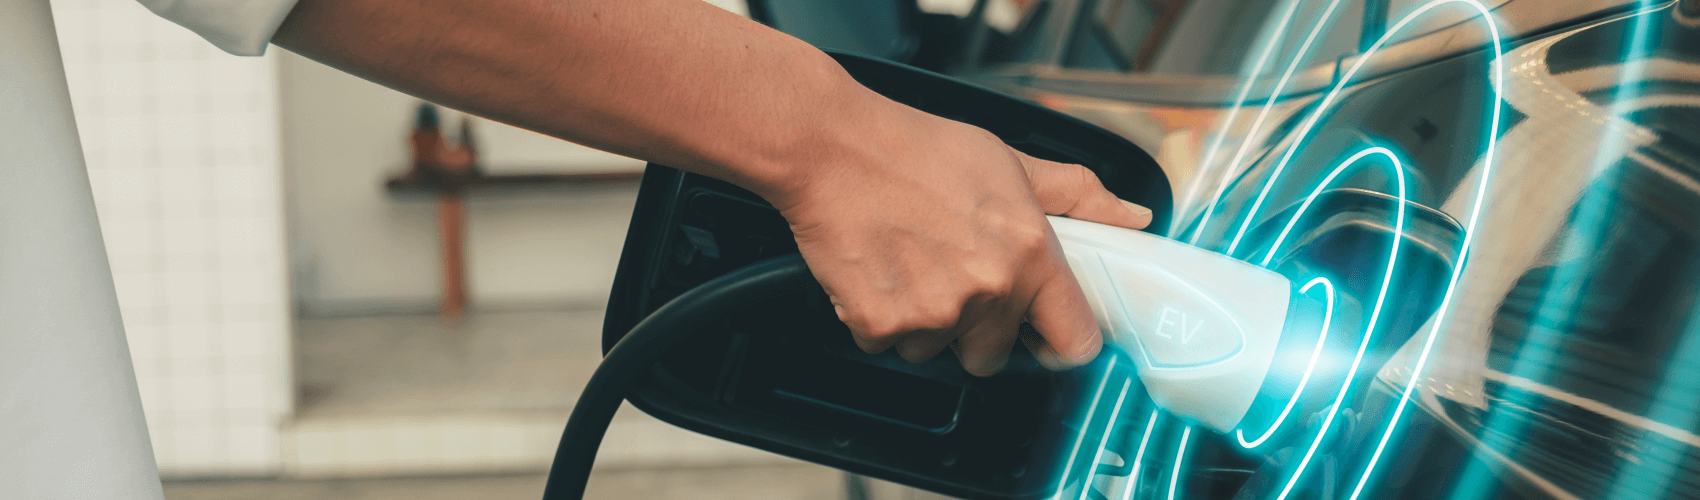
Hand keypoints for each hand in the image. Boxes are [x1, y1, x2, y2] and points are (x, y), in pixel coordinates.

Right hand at [768, 110, 1151, 375]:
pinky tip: (879, 272)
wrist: (833, 148)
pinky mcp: (879, 325)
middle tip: (952, 276)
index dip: (1059, 342)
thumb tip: (1133, 218)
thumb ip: (1078, 196)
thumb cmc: (917, 149)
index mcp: (1029, 254)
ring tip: (910, 264)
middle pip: (993, 356)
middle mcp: (987, 291)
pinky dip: (879, 318)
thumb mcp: (1011, 161)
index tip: (1043, 335)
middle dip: (976, 329)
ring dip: (924, 322)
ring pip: (935, 350)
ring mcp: (932, 314)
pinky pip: (888, 345)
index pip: (1074, 342)